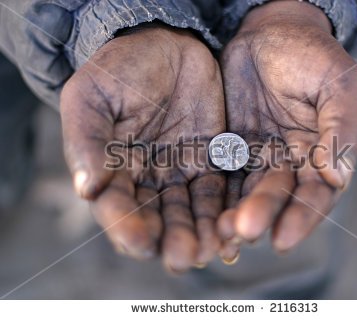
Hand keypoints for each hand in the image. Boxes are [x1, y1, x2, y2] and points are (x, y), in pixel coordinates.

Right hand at [61, 25, 225, 271]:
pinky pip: (219, 190)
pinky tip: (235, 226)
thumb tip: (85, 190)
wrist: (163, 43)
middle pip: (159, 219)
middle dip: (172, 240)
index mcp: (113, 170)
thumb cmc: (120, 69)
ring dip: (202, 233)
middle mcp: (147, 179)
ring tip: (215, 249)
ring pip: (191, 212)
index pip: (118, 208)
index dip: (127, 227)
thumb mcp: (92, 98)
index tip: (141, 242)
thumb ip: (87, 142)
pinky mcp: (211, 159)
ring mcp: (180, 171)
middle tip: (185, 258)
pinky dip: (226, 209)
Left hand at [218, 1, 356, 256]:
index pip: (317, 194)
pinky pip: (223, 176)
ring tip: (220, 231)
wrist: (269, 33)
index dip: (302, 217)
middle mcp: (292, 164)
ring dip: (236, 214)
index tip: (283, 239)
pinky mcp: (231, 150)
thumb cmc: (311, 54)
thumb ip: (342, 128)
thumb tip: (339, 178)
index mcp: (324, 154)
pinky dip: (216, 197)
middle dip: (262, 215)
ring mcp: (260, 158)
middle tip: (244, 232)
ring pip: (248, 192)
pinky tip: (205, 216)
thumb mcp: (337, 84)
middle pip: (278, 197)